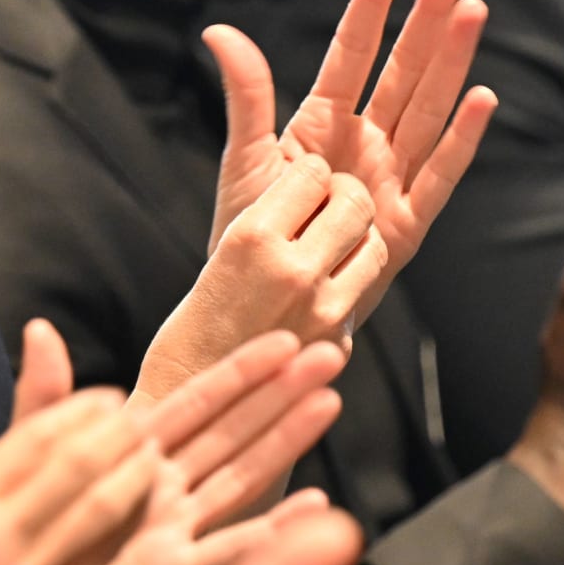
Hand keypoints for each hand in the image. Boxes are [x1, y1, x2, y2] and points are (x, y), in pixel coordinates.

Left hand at [0, 329, 345, 564]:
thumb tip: (41, 329)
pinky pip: (223, 554)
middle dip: (279, 396)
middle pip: (229, 434)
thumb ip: (41, 405)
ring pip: (236, 479)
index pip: (192, 404)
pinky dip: (268, 533)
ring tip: (328, 405)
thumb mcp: (14, 466)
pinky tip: (313, 511)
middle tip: (330, 356)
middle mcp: (154, 496)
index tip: (284, 337)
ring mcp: (164, 536)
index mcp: (122, 461)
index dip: (238, 371)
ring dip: (282, 444)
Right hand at [0, 381, 157, 564]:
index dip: (86, 411)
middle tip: (147, 424)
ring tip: (156, 458)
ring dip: (135, 476)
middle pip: (74, 464)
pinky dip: (133, 531)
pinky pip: (101, 561)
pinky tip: (157, 518)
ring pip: (97, 509)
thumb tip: (42, 341)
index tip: (115, 400)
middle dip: (120, 437)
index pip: (37, 434)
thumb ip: (7, 453)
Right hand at [135, 154, 383, 401]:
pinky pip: (360, 295)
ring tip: (326, 252)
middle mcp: (293, 271)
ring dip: (355, 242)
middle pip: (356, 203)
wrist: (189, 393)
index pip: (314, 172)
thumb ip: (271, 217)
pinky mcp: (338, 342)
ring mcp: (322, 310)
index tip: (300, 185)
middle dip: (344, 197)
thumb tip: (316, 182)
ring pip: (374, 247)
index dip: (310, 174)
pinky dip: (344, 290)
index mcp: (253, 238)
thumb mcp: (223, 251)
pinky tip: (312, 301)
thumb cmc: (195, 321)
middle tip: (325, 209)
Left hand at [205, 0, 496, 324]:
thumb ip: (245, 95)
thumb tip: (217, 29)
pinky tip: (482, 96)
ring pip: (428, 110)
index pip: (352, 53)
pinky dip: (461, 140)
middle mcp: (363, 144)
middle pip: (403, 71)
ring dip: (451, 62)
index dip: (370, 7)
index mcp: (321, 124)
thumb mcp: (244, 161)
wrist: (263, 307)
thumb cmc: (251, 236)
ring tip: (472, 12)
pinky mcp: (406, 225)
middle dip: (427, 19)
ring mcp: (389, 180)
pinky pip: (439, 176)